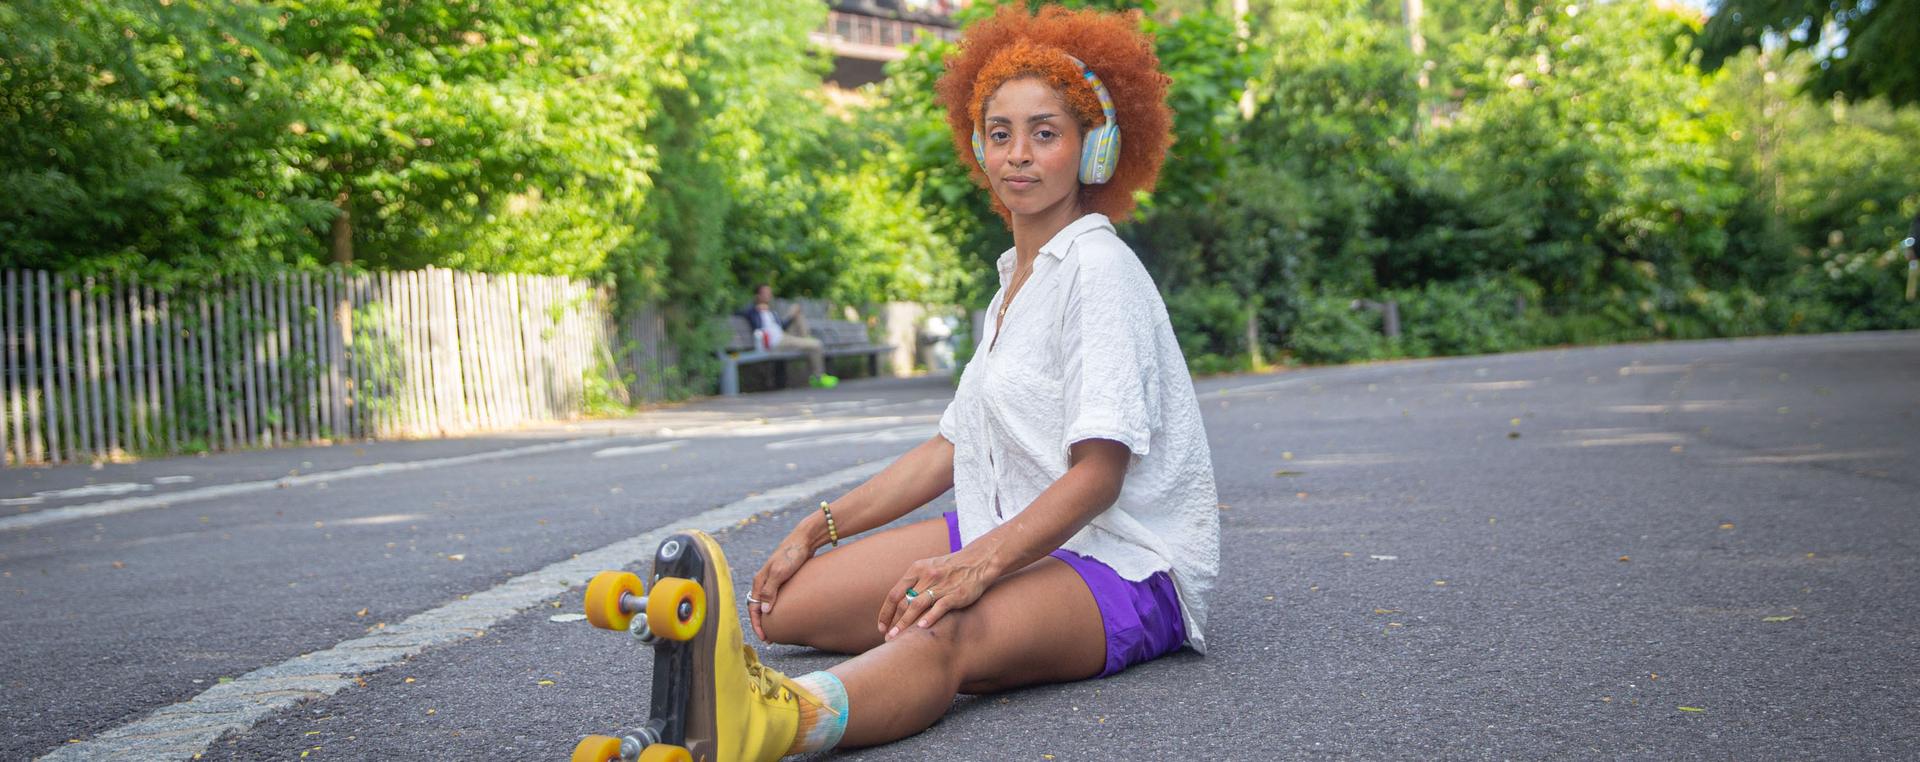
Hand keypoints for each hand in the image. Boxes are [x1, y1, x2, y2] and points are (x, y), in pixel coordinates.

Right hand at [749, 533, 813, 641]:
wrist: (805, 539)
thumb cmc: (792, 554)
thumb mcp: (780, 573)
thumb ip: (770, 591)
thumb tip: (763, 611)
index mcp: (759, 581)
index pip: (752, 608)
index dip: (757, 624)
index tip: (764, 637)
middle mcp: (764, 581)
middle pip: (757, 607)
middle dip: (761, 624)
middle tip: (769, 639)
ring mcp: (773, 580)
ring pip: (766, 603)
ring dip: (768, 617)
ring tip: (776, 630)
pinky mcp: (783, 579)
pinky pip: (775, 598)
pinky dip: (776, 608)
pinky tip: (785, 614)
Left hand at [877, 549, 995, 640]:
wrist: (979, 561)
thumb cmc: (951, 568)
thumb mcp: (929, 567)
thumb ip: (914, 582)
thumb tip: (898, 603)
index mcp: (916, 570)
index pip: (894, 593)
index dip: (885, 612)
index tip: (881, 627)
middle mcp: (926, 576)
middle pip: (903, 602)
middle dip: (893, 621)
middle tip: (888, 638)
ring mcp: (941, 585)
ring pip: (917, 605)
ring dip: (905, 623)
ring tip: (897, 638)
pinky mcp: (956, 594)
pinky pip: (940, 606)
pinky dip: (930, 617)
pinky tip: (921, 628)